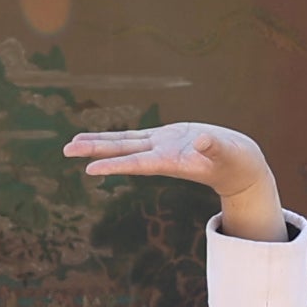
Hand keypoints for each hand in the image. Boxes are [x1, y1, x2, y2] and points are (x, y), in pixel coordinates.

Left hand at [64, 119, 286, 240]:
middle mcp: (160, 156)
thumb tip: (200, 142)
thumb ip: (213, 148)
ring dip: (99, 143)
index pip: (137, 163)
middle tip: (65, 150)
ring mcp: (161, 147)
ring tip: (72, 144)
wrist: (240, 165)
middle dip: (94, 151)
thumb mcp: (226, 154)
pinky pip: (135, 137)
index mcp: (171, 162)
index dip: (115, 165)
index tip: (90, 169)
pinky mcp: (165, 139)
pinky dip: (117, 136)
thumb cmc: (236, 162)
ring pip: (124, 143)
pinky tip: (100, 138)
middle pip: (122, 152)